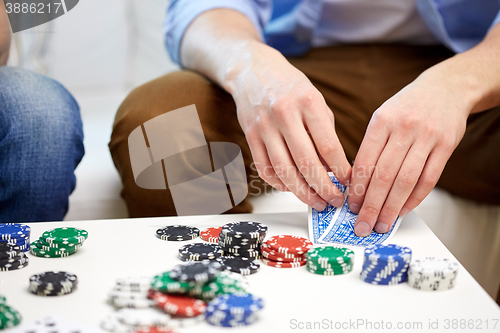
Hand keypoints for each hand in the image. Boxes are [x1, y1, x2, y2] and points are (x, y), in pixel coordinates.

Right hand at [230, 43, 351, 210]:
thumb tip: (335, 168)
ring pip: (284, 170)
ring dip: (302, 192)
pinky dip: (279, 183)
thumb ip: (325, 132)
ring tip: (316, 202)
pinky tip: (291, 188)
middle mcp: (284, 113)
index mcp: (307, 101)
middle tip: (335, 200)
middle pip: (306, 162)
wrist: (252, 70)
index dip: (341, 169)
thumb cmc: (289, 86)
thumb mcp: (315, 99)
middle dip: (323, 187)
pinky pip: (264, 168)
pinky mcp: (250, 135)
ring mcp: (264, 126)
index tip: (349, 182)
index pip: (328, 145)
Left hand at [348, 68, 469, 236]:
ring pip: (406, 181)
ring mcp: (426, 137)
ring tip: (382, 224)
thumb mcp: (382, 117)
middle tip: (363, 225)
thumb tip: (357, 184)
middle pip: (384, 176)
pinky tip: (403, 210)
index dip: (356, 189)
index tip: (351, 207)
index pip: (364, 162)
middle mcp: (403, 128)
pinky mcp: (446, 145)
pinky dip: (415, 198)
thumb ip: (371, 146)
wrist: (446, 88)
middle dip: (371, 205)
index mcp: (381, 122)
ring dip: (392, 208)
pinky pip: (428, 179)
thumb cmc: (406, 107)